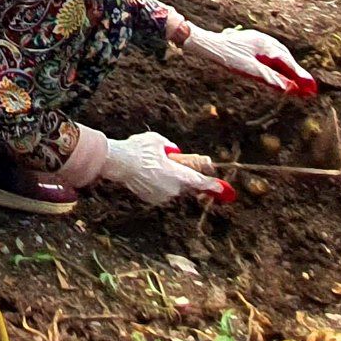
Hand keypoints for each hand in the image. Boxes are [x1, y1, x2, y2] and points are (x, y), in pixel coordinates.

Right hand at [99, 132, 233, 205]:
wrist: (117, 162)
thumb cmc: (138, 149)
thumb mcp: (156, 140)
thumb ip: (170, 147)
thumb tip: (174, 153)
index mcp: (177, 175)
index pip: (199, 182)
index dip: (212, 185)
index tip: (223, 188)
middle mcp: (173, 189)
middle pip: (186, 185)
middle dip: (184, 177)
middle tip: (174, 166)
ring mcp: (162, 196)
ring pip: (172, 188)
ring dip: (169, 180)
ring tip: (153, 167)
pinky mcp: (151, 199)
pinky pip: (161, 192)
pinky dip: (159, 185)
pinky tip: (147, 174)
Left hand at [183, 26, 316, 95]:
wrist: (207, 44)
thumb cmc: (227, 56)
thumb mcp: (250, 70)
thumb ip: (271, 78)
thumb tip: (291, 88)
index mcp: (265, 45)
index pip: (287, 63)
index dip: (300, 77)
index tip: (312, 89)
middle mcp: (264, 40)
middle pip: (285, 58)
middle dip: (297, 73)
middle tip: (309, 88)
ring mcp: (257, 40)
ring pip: (278, 55)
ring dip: (288, 67)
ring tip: (298, 81)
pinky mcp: (250, 42)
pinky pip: (269, 53)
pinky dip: (277, 63)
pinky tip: (278, 70)